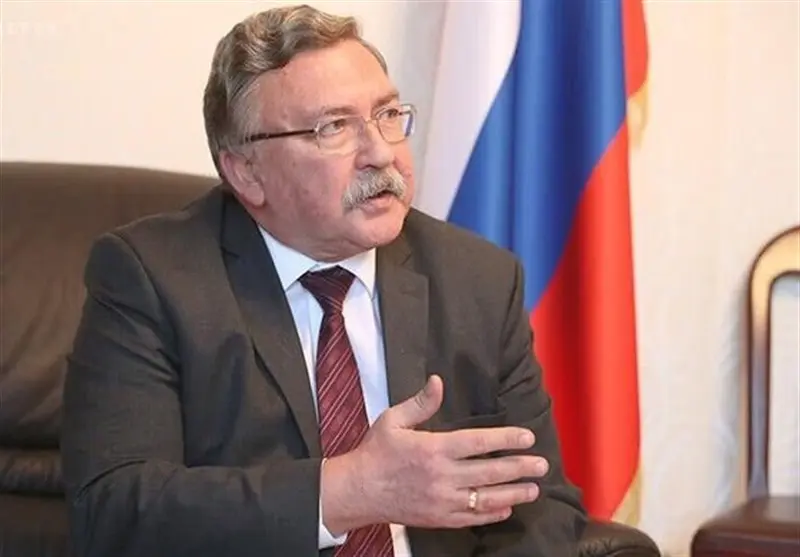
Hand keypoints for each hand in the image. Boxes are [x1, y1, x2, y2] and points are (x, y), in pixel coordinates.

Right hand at [321, 375, 548, 533]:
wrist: (359, 491)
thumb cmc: (376, 451)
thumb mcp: (393, 420)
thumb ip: (420, 403)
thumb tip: (438, 382)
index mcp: (433, 449)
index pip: (478, 443)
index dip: (506, 440)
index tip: (527, 437)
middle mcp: (442, 476)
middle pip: (490, 472)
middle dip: (519, 468)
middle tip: (542, 465)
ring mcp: (442, 500)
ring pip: (486, 498)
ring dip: (513, 493)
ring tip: (534, 489)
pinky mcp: (439, 518)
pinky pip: (472, 517)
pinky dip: (492, 514)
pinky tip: (506, 507)